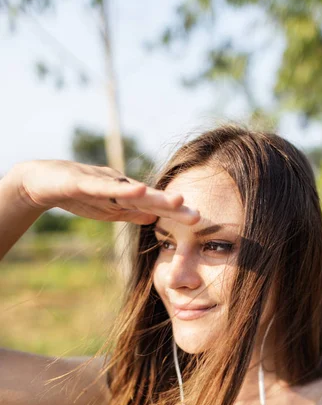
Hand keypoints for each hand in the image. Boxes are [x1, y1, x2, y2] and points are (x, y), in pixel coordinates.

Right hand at [10, 160, 199, 225]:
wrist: (40, 181)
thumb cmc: (76, 195)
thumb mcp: (107, 210)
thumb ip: (130, 213)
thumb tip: (153, 219)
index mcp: (125, 197)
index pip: (154, 207)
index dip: (175, 214)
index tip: (199, 222)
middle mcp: (119, 186)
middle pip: (150, 199)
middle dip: (174, 207)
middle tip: (198, 217)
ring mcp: (103, 183)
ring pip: (132, 191)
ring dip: (155, 196)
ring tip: (179, 200)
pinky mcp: (84, 182)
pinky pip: (105, 187)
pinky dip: (122, 189)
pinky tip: (139, 190)